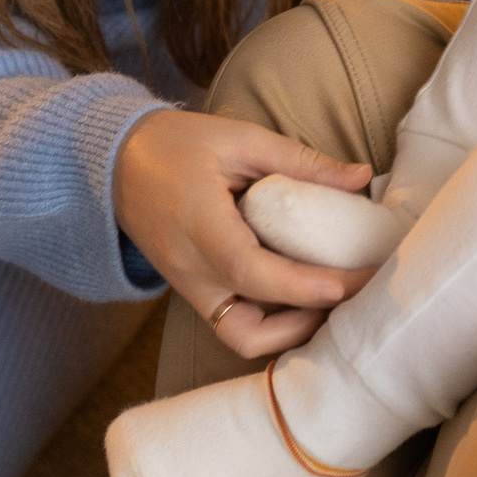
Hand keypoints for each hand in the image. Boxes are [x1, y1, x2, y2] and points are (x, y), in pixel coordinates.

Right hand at [112, 109, 376, 359]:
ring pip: (242, 338)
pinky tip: (308, 297)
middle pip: (250, 326)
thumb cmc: (176, 144)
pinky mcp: (193, 292)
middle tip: (360, 291)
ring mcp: (189, 288)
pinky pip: (235, 326)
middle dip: (310, 318)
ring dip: (292, 331)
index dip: (300, 285)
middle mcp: (191, 271)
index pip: (249, 271)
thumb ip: (300, 161)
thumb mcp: (240, 139)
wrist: (114, 163)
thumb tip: (363, 176)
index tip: (346, 284)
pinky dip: (274, 324)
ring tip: (338, 298)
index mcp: (199, 226)